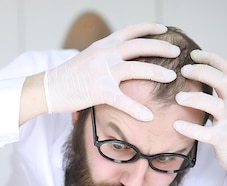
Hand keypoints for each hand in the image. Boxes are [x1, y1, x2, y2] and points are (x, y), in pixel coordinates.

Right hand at [44, 22, 179, 120]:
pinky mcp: (99, 91)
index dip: (149, 28)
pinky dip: (137, 109)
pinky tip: (149, 116)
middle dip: (161, 48)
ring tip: (172, 77)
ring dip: (157, 72)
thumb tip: (119, 57)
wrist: (48, 88)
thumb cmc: (67, 76)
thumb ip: (105, 55)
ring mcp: (103, 71)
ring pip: (138, 68)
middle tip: (177, 52)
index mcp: (103, 45)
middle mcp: (105, 54)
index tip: (164, 29)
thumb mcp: (88, 57)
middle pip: (140, 46)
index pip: (131, 30)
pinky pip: (123, 100)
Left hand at [173, 49, 226, 177]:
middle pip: (224, 81)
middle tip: (184, 70)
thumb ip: (217, 91)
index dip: (212, 58)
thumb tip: (195, 74)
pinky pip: (207, 133)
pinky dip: (192, 129)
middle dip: (204, 72)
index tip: (193, 53)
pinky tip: (177, 125)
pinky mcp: (223, 140)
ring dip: (197, 99)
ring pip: (217, 105)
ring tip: (179, 97)